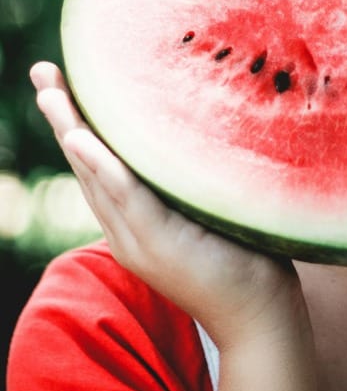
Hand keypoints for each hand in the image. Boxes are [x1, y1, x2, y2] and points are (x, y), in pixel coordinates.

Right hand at [31, 61, 306, 350]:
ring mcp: (139, 240)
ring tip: (51, 93)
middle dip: (63, 117)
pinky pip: (127, 198)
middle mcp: (127, 231)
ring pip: (97, 177)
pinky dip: (103, 167)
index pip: (99, 165)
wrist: (259, 318)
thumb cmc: (246, 260)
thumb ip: (193, 181)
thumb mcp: (210, 212)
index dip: (77, 124)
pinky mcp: (160, 244)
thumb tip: (203, 129)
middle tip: (43, 71)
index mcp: (135, 222)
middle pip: (86, 165)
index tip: (61, 83)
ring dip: (72, 131)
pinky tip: (83, 139)